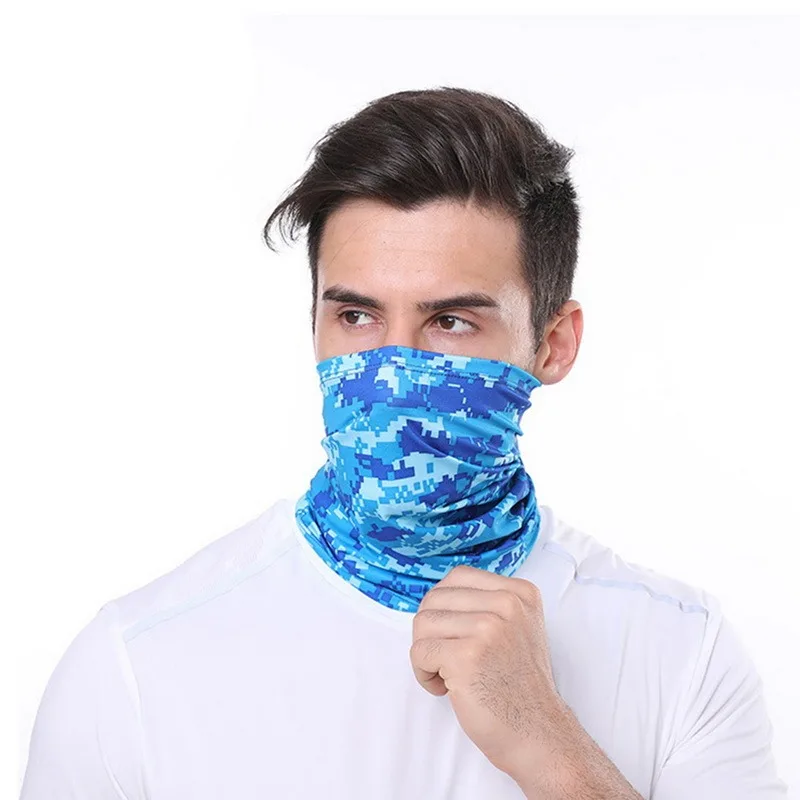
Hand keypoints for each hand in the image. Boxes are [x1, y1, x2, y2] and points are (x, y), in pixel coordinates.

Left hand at [409, 565, 642, 798]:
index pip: (457, 577)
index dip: (444, 606)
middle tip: (447, 658)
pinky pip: (419, 652)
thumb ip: (486, 604)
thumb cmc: (518, 686)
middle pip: (435, 598)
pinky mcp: (467, 655)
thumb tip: (436, 595)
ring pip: (422, 623)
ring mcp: (487, 628)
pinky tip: (445, 688)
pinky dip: (423, 674)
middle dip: (430, 631)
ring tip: (447, 675)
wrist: (538, 734)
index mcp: (519, 592)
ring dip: (426, 654)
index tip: (454, 634)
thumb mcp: (516, 627)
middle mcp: (507, 604)